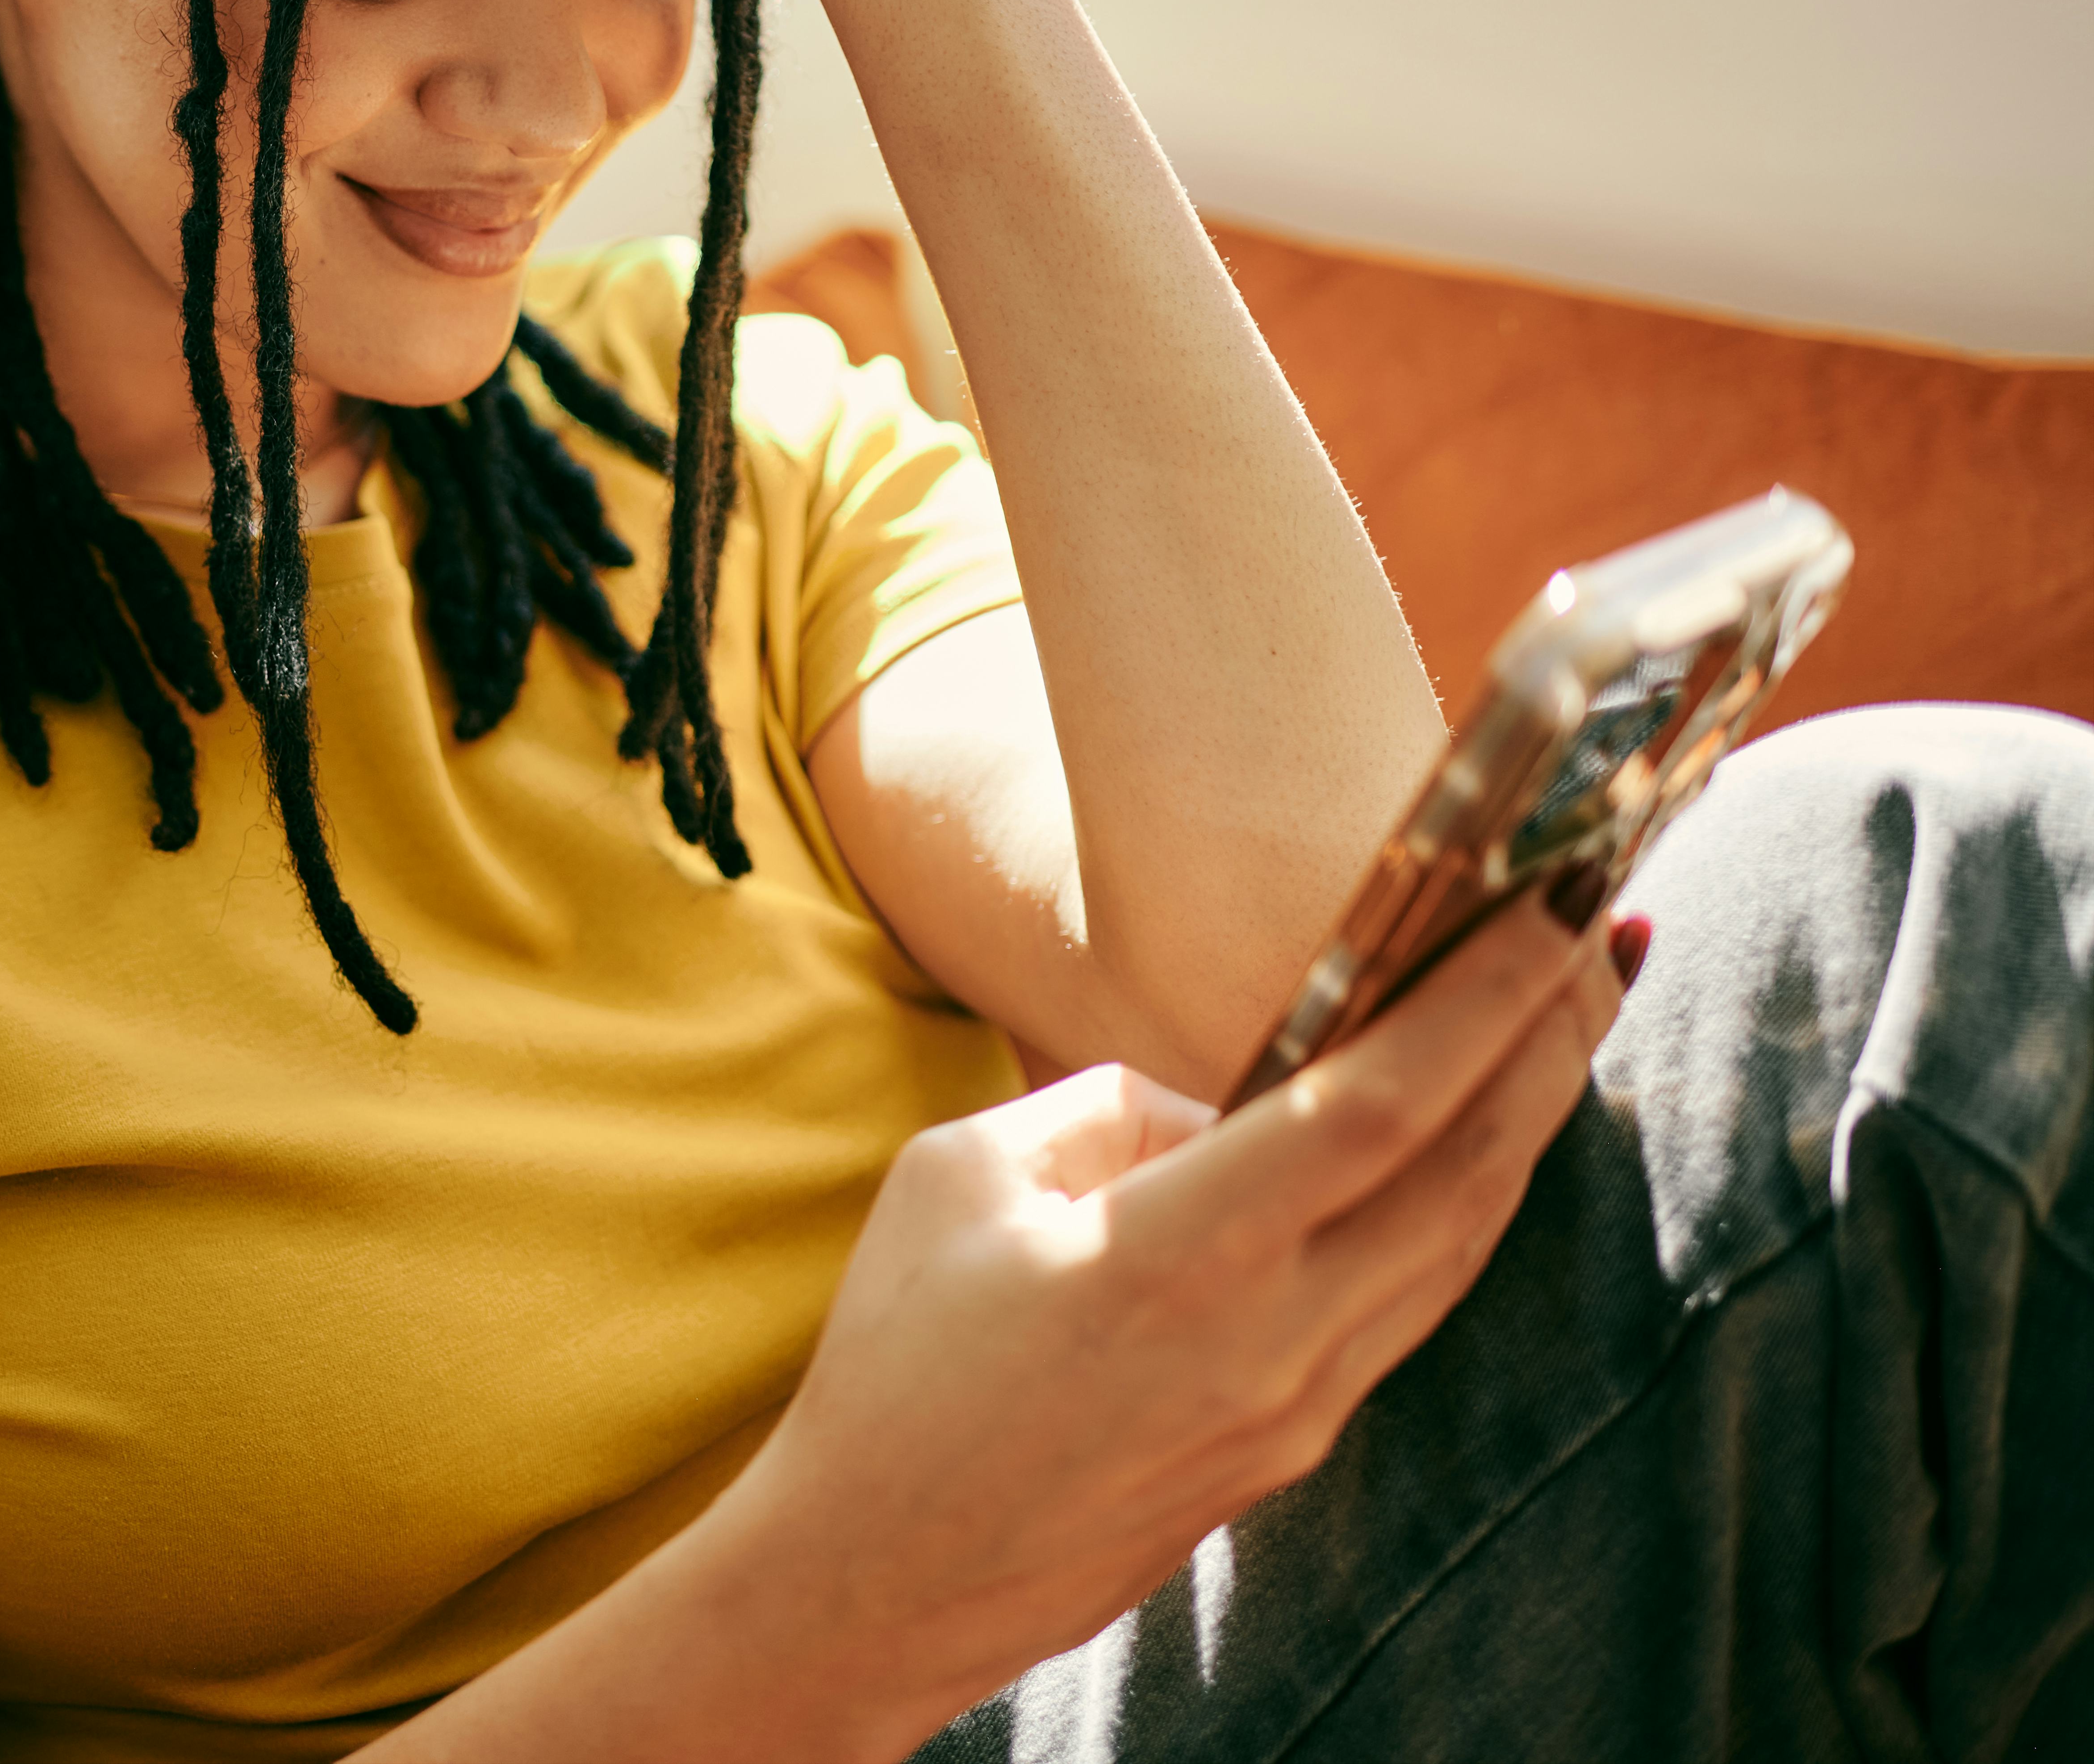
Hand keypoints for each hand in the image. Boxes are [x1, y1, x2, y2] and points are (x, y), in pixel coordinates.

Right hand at [729, 893, 1628, 1743]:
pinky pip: (1412, 1304)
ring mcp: (1299, 1407)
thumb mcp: (959, 1178)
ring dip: (1528, 1124)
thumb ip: (1102, 1111)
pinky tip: (1476, 1148)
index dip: (1483, 1000)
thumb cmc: (896, 1362)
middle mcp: (1271, 1337)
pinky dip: (1464, 1205)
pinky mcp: (1293, 1445)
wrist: (880, 1573)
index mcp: (1178, 1254)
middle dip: (1551, 1041)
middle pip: (1468, 1172)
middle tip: (1600, 931)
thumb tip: (1208, 1103)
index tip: (1552, 907)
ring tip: (1566, 1020)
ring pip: (1462, 1244)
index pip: (1380, 1105)